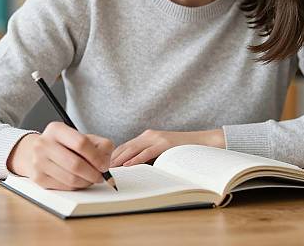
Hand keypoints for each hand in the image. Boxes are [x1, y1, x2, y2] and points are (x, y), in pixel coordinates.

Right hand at [6, 122, 114, 190]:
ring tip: (91, 178)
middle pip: (75, 164)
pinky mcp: (38, 178)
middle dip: (93, 173)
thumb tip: (106, 161)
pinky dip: (76, 186)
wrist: (34, 152)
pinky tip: (80, 181)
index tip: (104, 165)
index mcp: (56, 129)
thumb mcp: (81, 136)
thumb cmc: (64, 145)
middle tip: (101, 176)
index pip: (81, 143)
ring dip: (86, 182)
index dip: (96, 157)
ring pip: (70, 178)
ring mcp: (38, 162)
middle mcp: (44, 144)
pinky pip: (63, 187)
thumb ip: (99, 144)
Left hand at [110, 129, 224, 167]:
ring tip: (109, 168)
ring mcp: (157, 138)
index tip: (102, 165)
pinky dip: (135, 159)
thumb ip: (148, 156)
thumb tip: (132, 168)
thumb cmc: (181, 150)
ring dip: (119, 159)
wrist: (202, 142)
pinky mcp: (164, 144)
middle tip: (100, 169)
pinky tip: (127, 165)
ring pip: (133, 148)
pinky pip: (146, 152)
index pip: (124, 145)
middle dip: (112, 158)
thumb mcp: (161, 152)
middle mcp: (149, 135)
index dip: (113, 155)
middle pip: (125, 146)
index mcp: (147, 136)